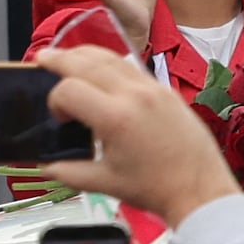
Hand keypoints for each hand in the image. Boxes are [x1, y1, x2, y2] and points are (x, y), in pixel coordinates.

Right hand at [33, 43, 242, 227]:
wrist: (200, 189)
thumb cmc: (156, 187)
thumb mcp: (105, 183)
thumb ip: (68, 172)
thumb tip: (46, 166)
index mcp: (116, 118)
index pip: (69, 89)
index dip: (55, 101)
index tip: (60, 118)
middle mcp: (134, 95)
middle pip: (87, 62)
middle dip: (60, 59)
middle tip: (43, 58)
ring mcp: (154, 89)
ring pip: (111, 58)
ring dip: (85, 54)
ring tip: (67, 57)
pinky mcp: (167, 90)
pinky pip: (133, 66)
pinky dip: (111, 63)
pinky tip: (102, 70)